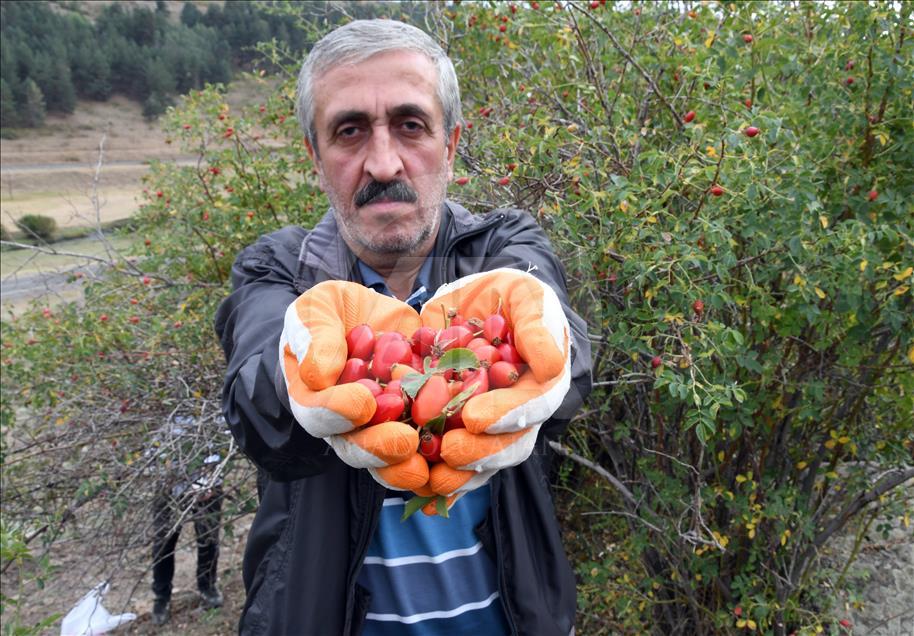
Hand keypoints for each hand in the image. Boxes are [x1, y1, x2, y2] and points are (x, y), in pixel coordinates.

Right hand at [279, 281, 427, 488]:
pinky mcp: (417, 424)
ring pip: (393, 458)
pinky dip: (447, 447)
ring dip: (414, 463)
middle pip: (358, 447)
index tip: (362, 403)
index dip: (337, 412)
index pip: (318, 414)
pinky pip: (431, 441)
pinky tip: (466, 446)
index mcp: (314, 399)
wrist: (372, 315)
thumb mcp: (319, 309)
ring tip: (434, 460)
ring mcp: (382, 429)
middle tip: (406, 440)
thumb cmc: (333, 311)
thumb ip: (315, 336)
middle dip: (382, 447)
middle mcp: (346, 425)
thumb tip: (320, 374)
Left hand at [419, 268, 571, 496]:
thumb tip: (550, 365)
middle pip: (510, 444)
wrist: (479, 304)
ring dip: (458, 475)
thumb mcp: (525, 294)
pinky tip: (416, 490)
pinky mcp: (462, 433)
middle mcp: (522, 412)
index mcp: (543, 381)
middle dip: (479, 452)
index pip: (533, 405)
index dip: (506, 415)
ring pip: (484, 463)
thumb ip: (538, 325)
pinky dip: (437, 480)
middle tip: (448, 451)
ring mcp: (493, 427)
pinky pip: (454, 465)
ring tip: (430, 478)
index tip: (475, 419)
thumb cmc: (508, 296)